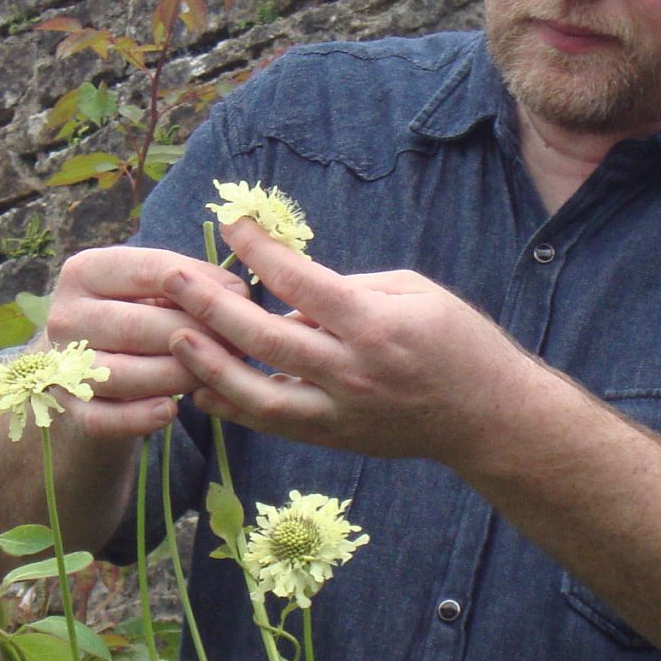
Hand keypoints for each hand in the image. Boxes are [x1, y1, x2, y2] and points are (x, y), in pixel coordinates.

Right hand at [45, 244, 250, 438]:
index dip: (200, 285)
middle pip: (135, 327)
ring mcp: (61, 366)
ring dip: (173, 377)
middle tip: (238, 344)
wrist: (92, 364)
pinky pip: (103, 419)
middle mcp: (64, 315)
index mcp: (84, 271)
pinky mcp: (69, 408)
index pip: (148, 270)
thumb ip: (191, 285)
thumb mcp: (155, 290)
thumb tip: (239, 296)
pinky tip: (171, 411)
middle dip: (194, 336)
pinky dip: (138, 418)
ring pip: (120, 375)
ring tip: (211, 376)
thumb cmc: (137, 315)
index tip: (242, 298)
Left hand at [163, 218, 534, 468]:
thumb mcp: (416, 292)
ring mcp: (339, 410)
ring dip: (210, 364)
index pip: (300, 282)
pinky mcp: (333, 436)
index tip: (231, 224)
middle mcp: (351, 371)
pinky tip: (202, 386)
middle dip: (211, 305)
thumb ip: (350, 289)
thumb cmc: (458, 342)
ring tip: (175, 335)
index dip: (260, 250)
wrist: (487, 418)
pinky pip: (272, 423)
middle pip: (265, 337)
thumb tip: (292, 292)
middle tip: (172, 277)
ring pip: (257, 393)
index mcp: (374, 325)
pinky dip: (233, 406)